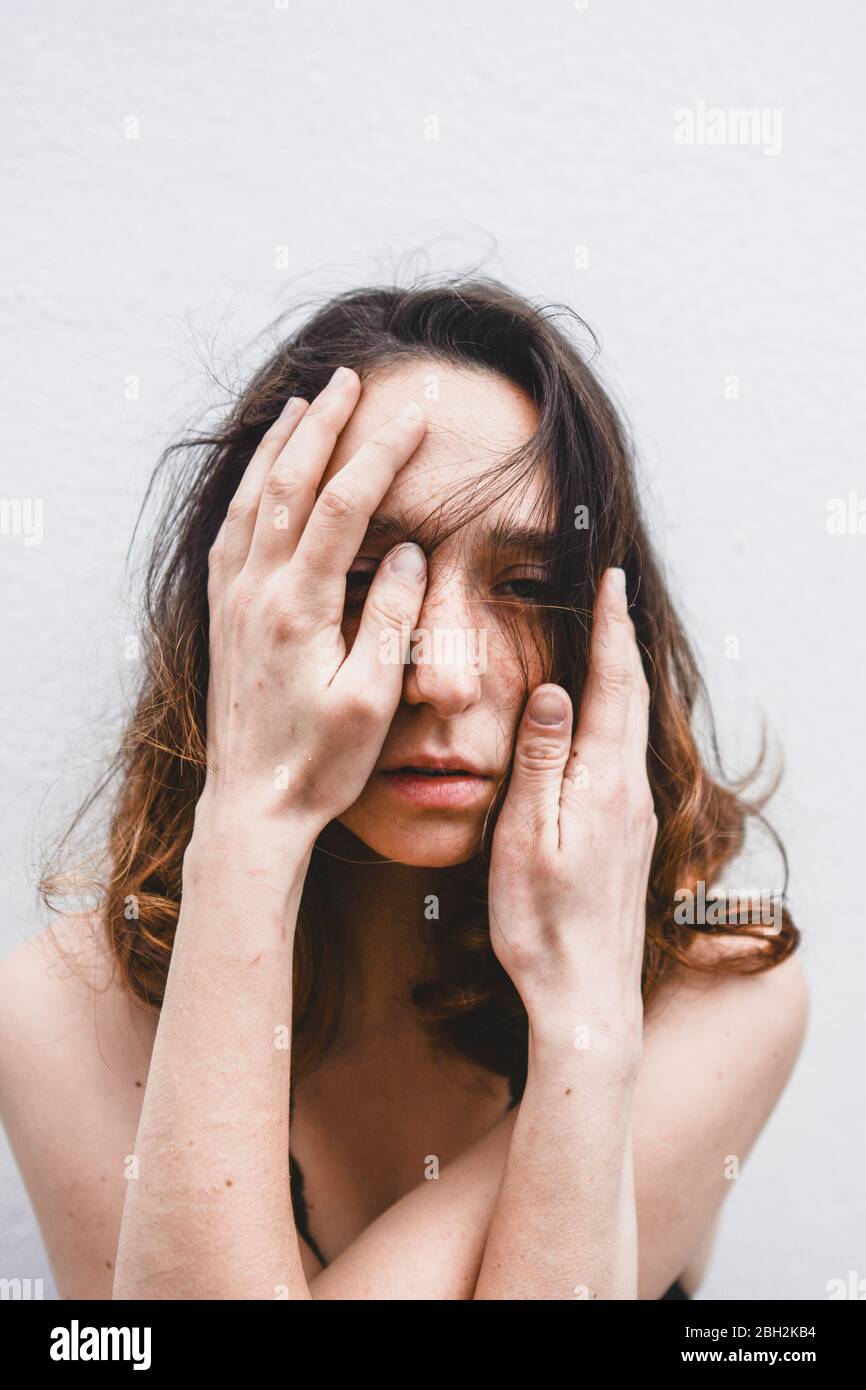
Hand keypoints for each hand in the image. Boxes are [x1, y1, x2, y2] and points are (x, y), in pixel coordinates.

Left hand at [200, 366, 428, 840]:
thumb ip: (391, 619)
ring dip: (278, 447)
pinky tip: (259, 479)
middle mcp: (257, 591)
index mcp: (299, 606)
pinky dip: (247, 490)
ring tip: (301, 405)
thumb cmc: (320, 762)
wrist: (252, 804)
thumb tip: (411, 554)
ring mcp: (233, 601)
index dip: (381, 453)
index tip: (414, 416)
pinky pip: (229, 532)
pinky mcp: (223, 616)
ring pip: (251, 500)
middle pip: (288, 483)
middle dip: (321, 424)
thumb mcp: (371, 697)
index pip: (345, 504)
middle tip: (349, 379)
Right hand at [488, 567, 656, 1054]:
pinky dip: (620, 714)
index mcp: (604, 783)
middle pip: (634, 697)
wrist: (586, 996)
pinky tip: (606, 718)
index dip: (611, 629)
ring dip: (625, 675)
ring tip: (611, 639)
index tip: (611, 581)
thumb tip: (556, 691)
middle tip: (614, 593)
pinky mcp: (629, 836)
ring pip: (636, 725)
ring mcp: (634, 815)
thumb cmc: (542, 925)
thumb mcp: (528, 838)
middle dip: (623, 640)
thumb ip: (542, 761)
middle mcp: (630, 791)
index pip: (613, 685)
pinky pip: (629, 754)